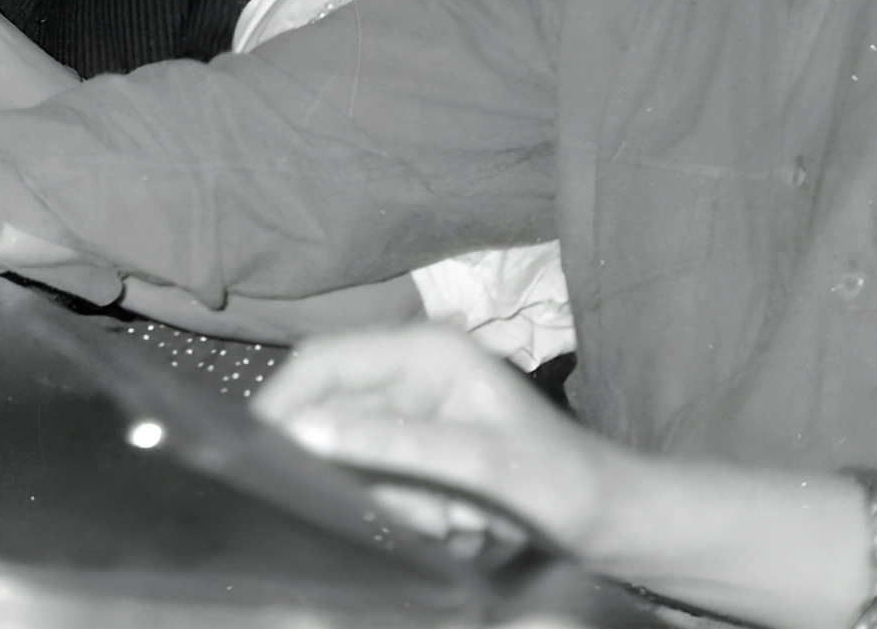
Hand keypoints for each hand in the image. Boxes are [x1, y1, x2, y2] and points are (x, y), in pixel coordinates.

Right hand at [251, 324, 614, 553]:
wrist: (618, 525)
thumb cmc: (561, 484)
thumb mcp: (478, 464)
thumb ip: (391, 445)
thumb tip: (304, 433)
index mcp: (423, 351)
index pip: (321, 362)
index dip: (284, 402)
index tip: (257, 456)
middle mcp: (410, 372)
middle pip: (331, 412)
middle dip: (358, 469)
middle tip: (413, 508)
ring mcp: (415, 412)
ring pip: (352, 455)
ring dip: (390, 497)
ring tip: (451, 518)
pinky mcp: (420, 448)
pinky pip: (378, 478)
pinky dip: (404, 507)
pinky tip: (455, 522)